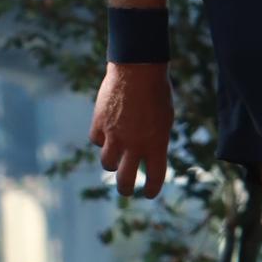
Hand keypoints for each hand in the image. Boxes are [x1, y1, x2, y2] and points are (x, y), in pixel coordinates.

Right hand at [90, 61, 172, 197]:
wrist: (137, 68)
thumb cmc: (157, 91)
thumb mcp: (165, 119)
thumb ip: (156, 140)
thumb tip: (146, 154)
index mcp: (156, 144)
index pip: (155, 177)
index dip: (151, 189)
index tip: (148, 193)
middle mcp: (134, 145)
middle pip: (125, 180)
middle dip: (126, 189)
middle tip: (127, 189)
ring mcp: (114, 136)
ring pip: (107, 163)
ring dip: (112, 163)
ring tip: (115, 160)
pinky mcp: (99, 124)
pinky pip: (97, 141)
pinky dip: (101, 140)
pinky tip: (106, 134)